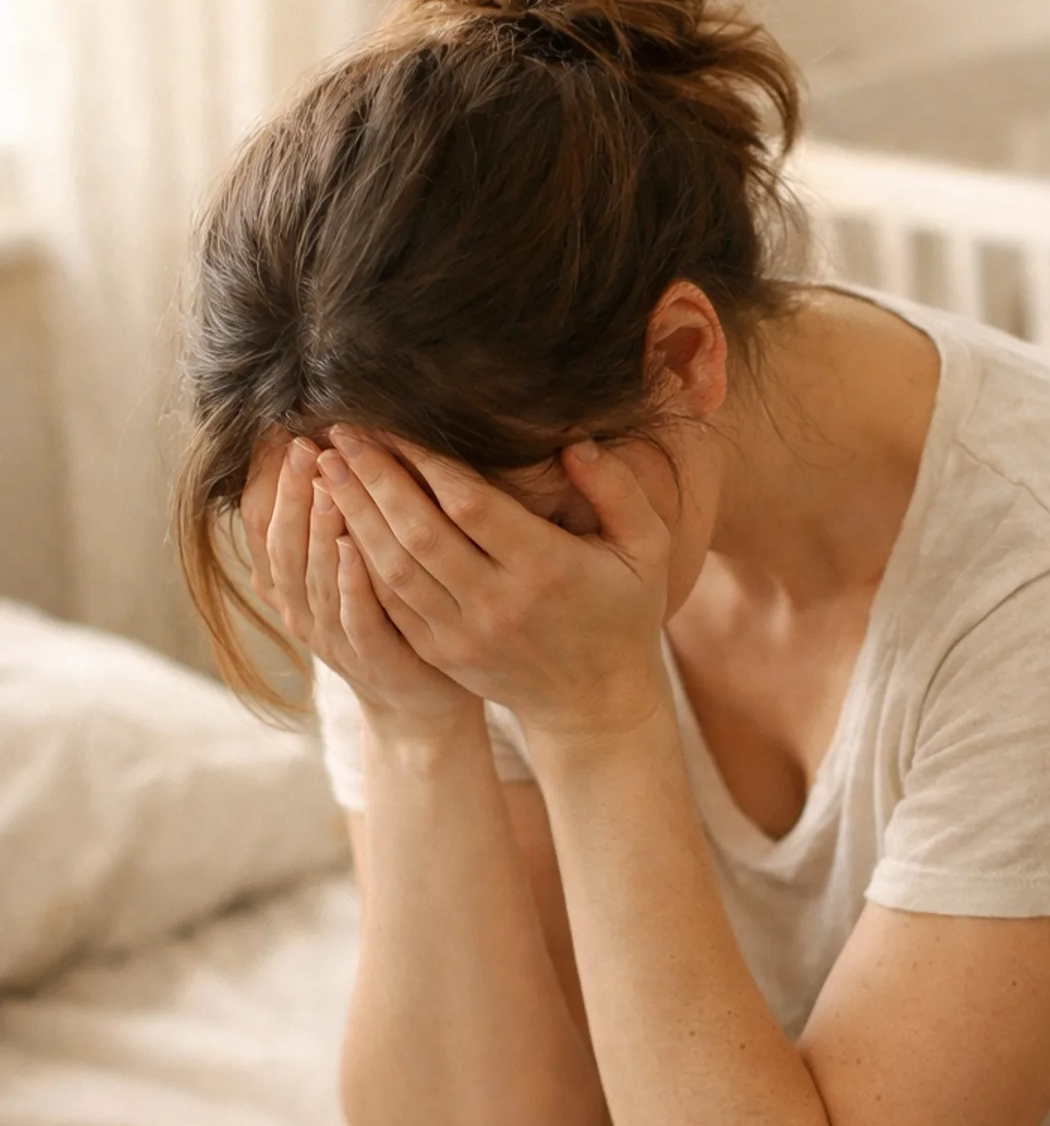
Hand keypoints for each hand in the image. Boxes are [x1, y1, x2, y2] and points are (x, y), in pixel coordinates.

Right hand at [240, 436, 475, 736]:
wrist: (420, 698)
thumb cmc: (390, 617)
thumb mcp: (352, 564)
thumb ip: (331, 519)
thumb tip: (313, 447)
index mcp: (291, 583)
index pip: (262, 524)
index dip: (266, 480)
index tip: (278, 433)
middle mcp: (302, 609)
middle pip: (283, 544)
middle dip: (293, 493)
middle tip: (304, 445)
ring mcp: (334, 638)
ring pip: (313, 578)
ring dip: (319, 528)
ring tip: (329, 483)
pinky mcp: (373, 659)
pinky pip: (354, 619)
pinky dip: (350, 585)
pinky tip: (355, 550)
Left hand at [309, 427, 671, 745]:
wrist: (595, 702)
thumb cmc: (624, 612)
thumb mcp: (646, 548)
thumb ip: (617, 490)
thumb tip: (574, 444)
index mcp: (546, 568)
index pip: (470, 505)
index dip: (425, 461)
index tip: (391, 423)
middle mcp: (498, 603)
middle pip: (419, 533)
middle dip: (374, 479)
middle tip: (341, 434)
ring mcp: (463, 634)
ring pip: (394, 569)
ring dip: (355, 517)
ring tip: (327, 470)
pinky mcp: (442, 653)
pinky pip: (390, 603)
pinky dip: (359, 562)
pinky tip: (340, 525)